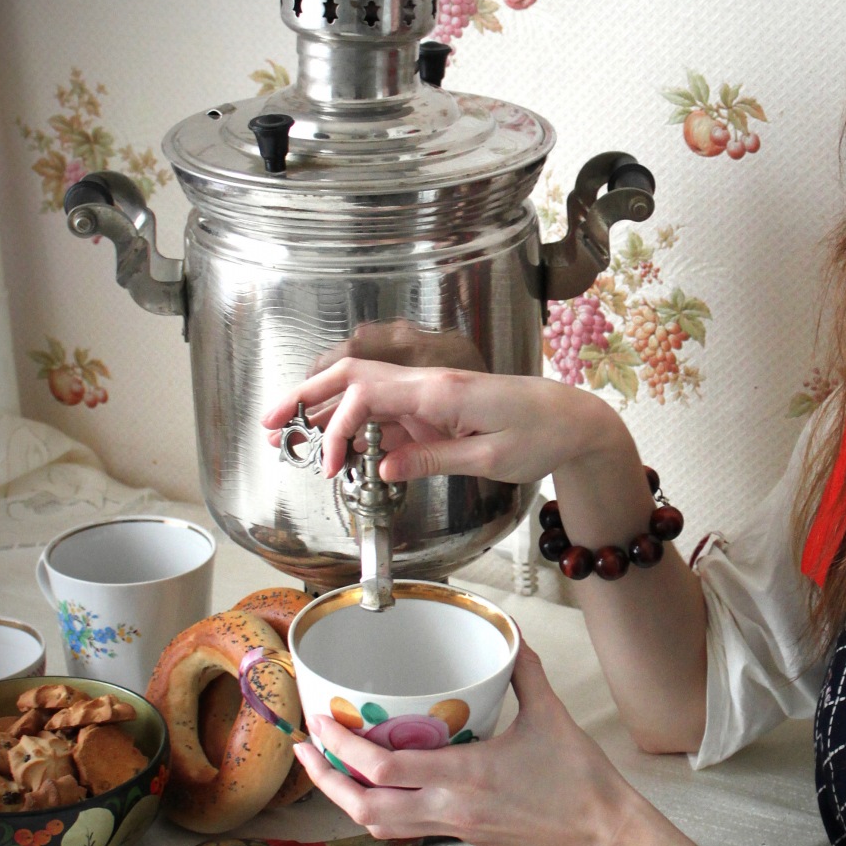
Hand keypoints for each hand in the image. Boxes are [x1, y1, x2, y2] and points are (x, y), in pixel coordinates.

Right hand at [261, 357, 623, 487]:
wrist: (576, 421)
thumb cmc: (543, 436)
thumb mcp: (489, 460)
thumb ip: (431, 459)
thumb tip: (380, 467)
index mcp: (440, 391)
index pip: (367, 396)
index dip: (335, 428)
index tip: (326, 465)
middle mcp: (429, 384)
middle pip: (353, 378)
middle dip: (306, 398)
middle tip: (269, 423)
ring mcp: (430, 394)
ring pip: (363, 393)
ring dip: (323, 412)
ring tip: (285, 433)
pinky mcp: (436, 407)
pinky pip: (386, 412)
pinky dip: (355, 427)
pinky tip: (335, 448)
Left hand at [291, 643, 630, 845]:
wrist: (603, 835)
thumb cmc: (581, 781)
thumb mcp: (551, 715)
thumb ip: (524, 672)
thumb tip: (510, 635)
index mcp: (465, 777)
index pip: (382, 768)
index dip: (341, 747)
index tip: (321, 722)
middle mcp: (449, 809)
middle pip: (363, 807)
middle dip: (324, 778)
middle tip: (306, 745)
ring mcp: (453, 828)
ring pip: (377, 826)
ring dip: (344, 799)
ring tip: (326, 767)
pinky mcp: (461, 836)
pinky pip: (402, 830)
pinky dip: (375, 811)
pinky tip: (372, 787)